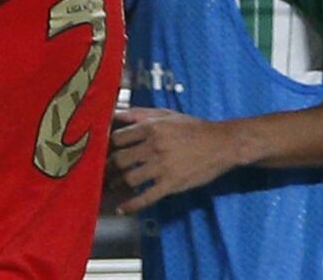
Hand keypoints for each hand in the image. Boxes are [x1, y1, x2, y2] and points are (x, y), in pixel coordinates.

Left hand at [108, 107, 246, 214]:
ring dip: (116, 185)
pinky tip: (122, 209)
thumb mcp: (166, 114)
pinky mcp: (172, 184)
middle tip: (101, 173)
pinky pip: (147, 197)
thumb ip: (139, 114)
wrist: (221, 144)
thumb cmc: (192, 127)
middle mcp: (153, 147)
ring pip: (129, 179)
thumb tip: (115, 114)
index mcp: (150, 128)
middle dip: (107, 168)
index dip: (106, 146)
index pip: (117, 138)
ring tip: (110, 188)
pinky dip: (132, 204)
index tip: (102, 152)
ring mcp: (162, 167)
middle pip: (119, 160)